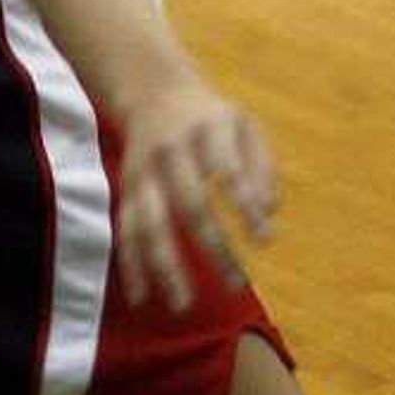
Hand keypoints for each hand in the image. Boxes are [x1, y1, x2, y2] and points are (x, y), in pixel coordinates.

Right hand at [116, 77, 276, 314]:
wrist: (150, 89)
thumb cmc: (210, 117)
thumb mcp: (244, 124)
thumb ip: (262, 167)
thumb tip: (268, 215)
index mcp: (205, 128)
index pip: (226, 169)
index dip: (245, 204)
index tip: (264, 241)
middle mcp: (170, 149)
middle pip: (189, 202)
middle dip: (212, 246)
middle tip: (236, 283)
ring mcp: (144, 170)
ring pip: (150, 221)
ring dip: (164, 264)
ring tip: (181, 304)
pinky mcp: (128, 187)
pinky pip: (126, 228)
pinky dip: (131, 264)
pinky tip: (142, 298)